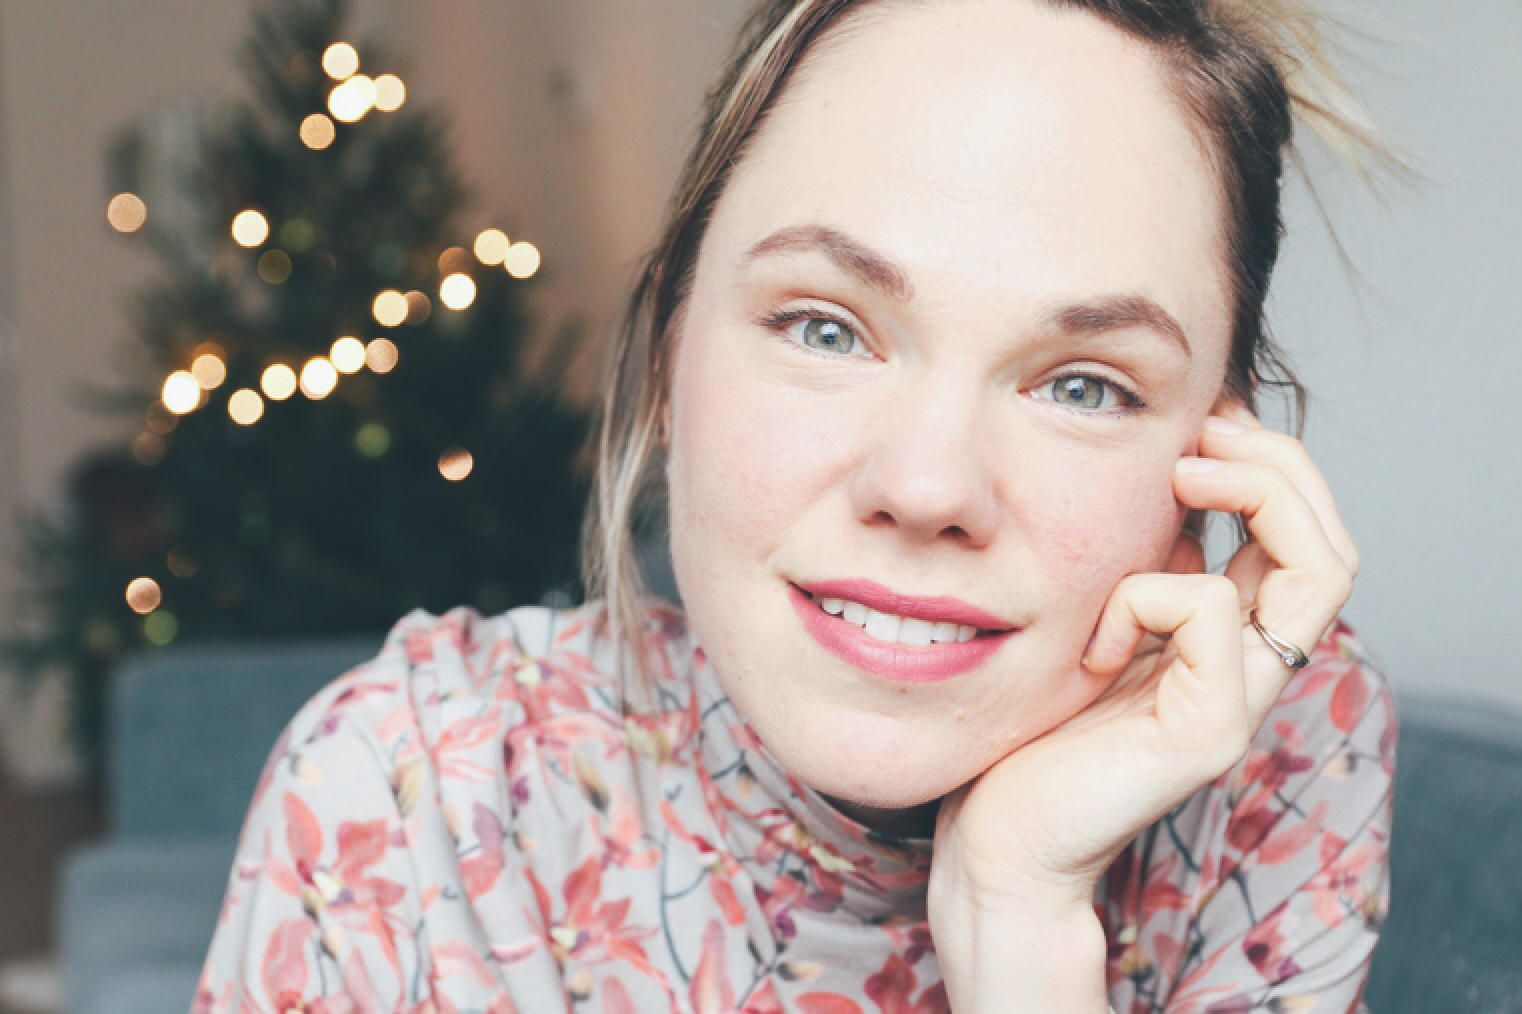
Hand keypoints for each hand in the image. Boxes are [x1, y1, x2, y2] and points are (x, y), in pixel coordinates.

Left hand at [927, 404, 1359, 1011]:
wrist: (999, 840)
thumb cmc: (1028, 732)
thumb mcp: (1090, 627)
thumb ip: (1137, 577)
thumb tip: (1165, 502)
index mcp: (1225, 646)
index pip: (1301, 543)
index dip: (1269, 468)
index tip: (1204, 421)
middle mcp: (1250, 673)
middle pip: (1332, 548)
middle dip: (1281, 466)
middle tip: (1207, 431)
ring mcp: (1239, 704)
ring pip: (1316, 570)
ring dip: (1254, 494)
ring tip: (1182, 475)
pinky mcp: (1206, 731)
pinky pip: (1210, 612)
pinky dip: (1147, 593)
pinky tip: (1093, 640)